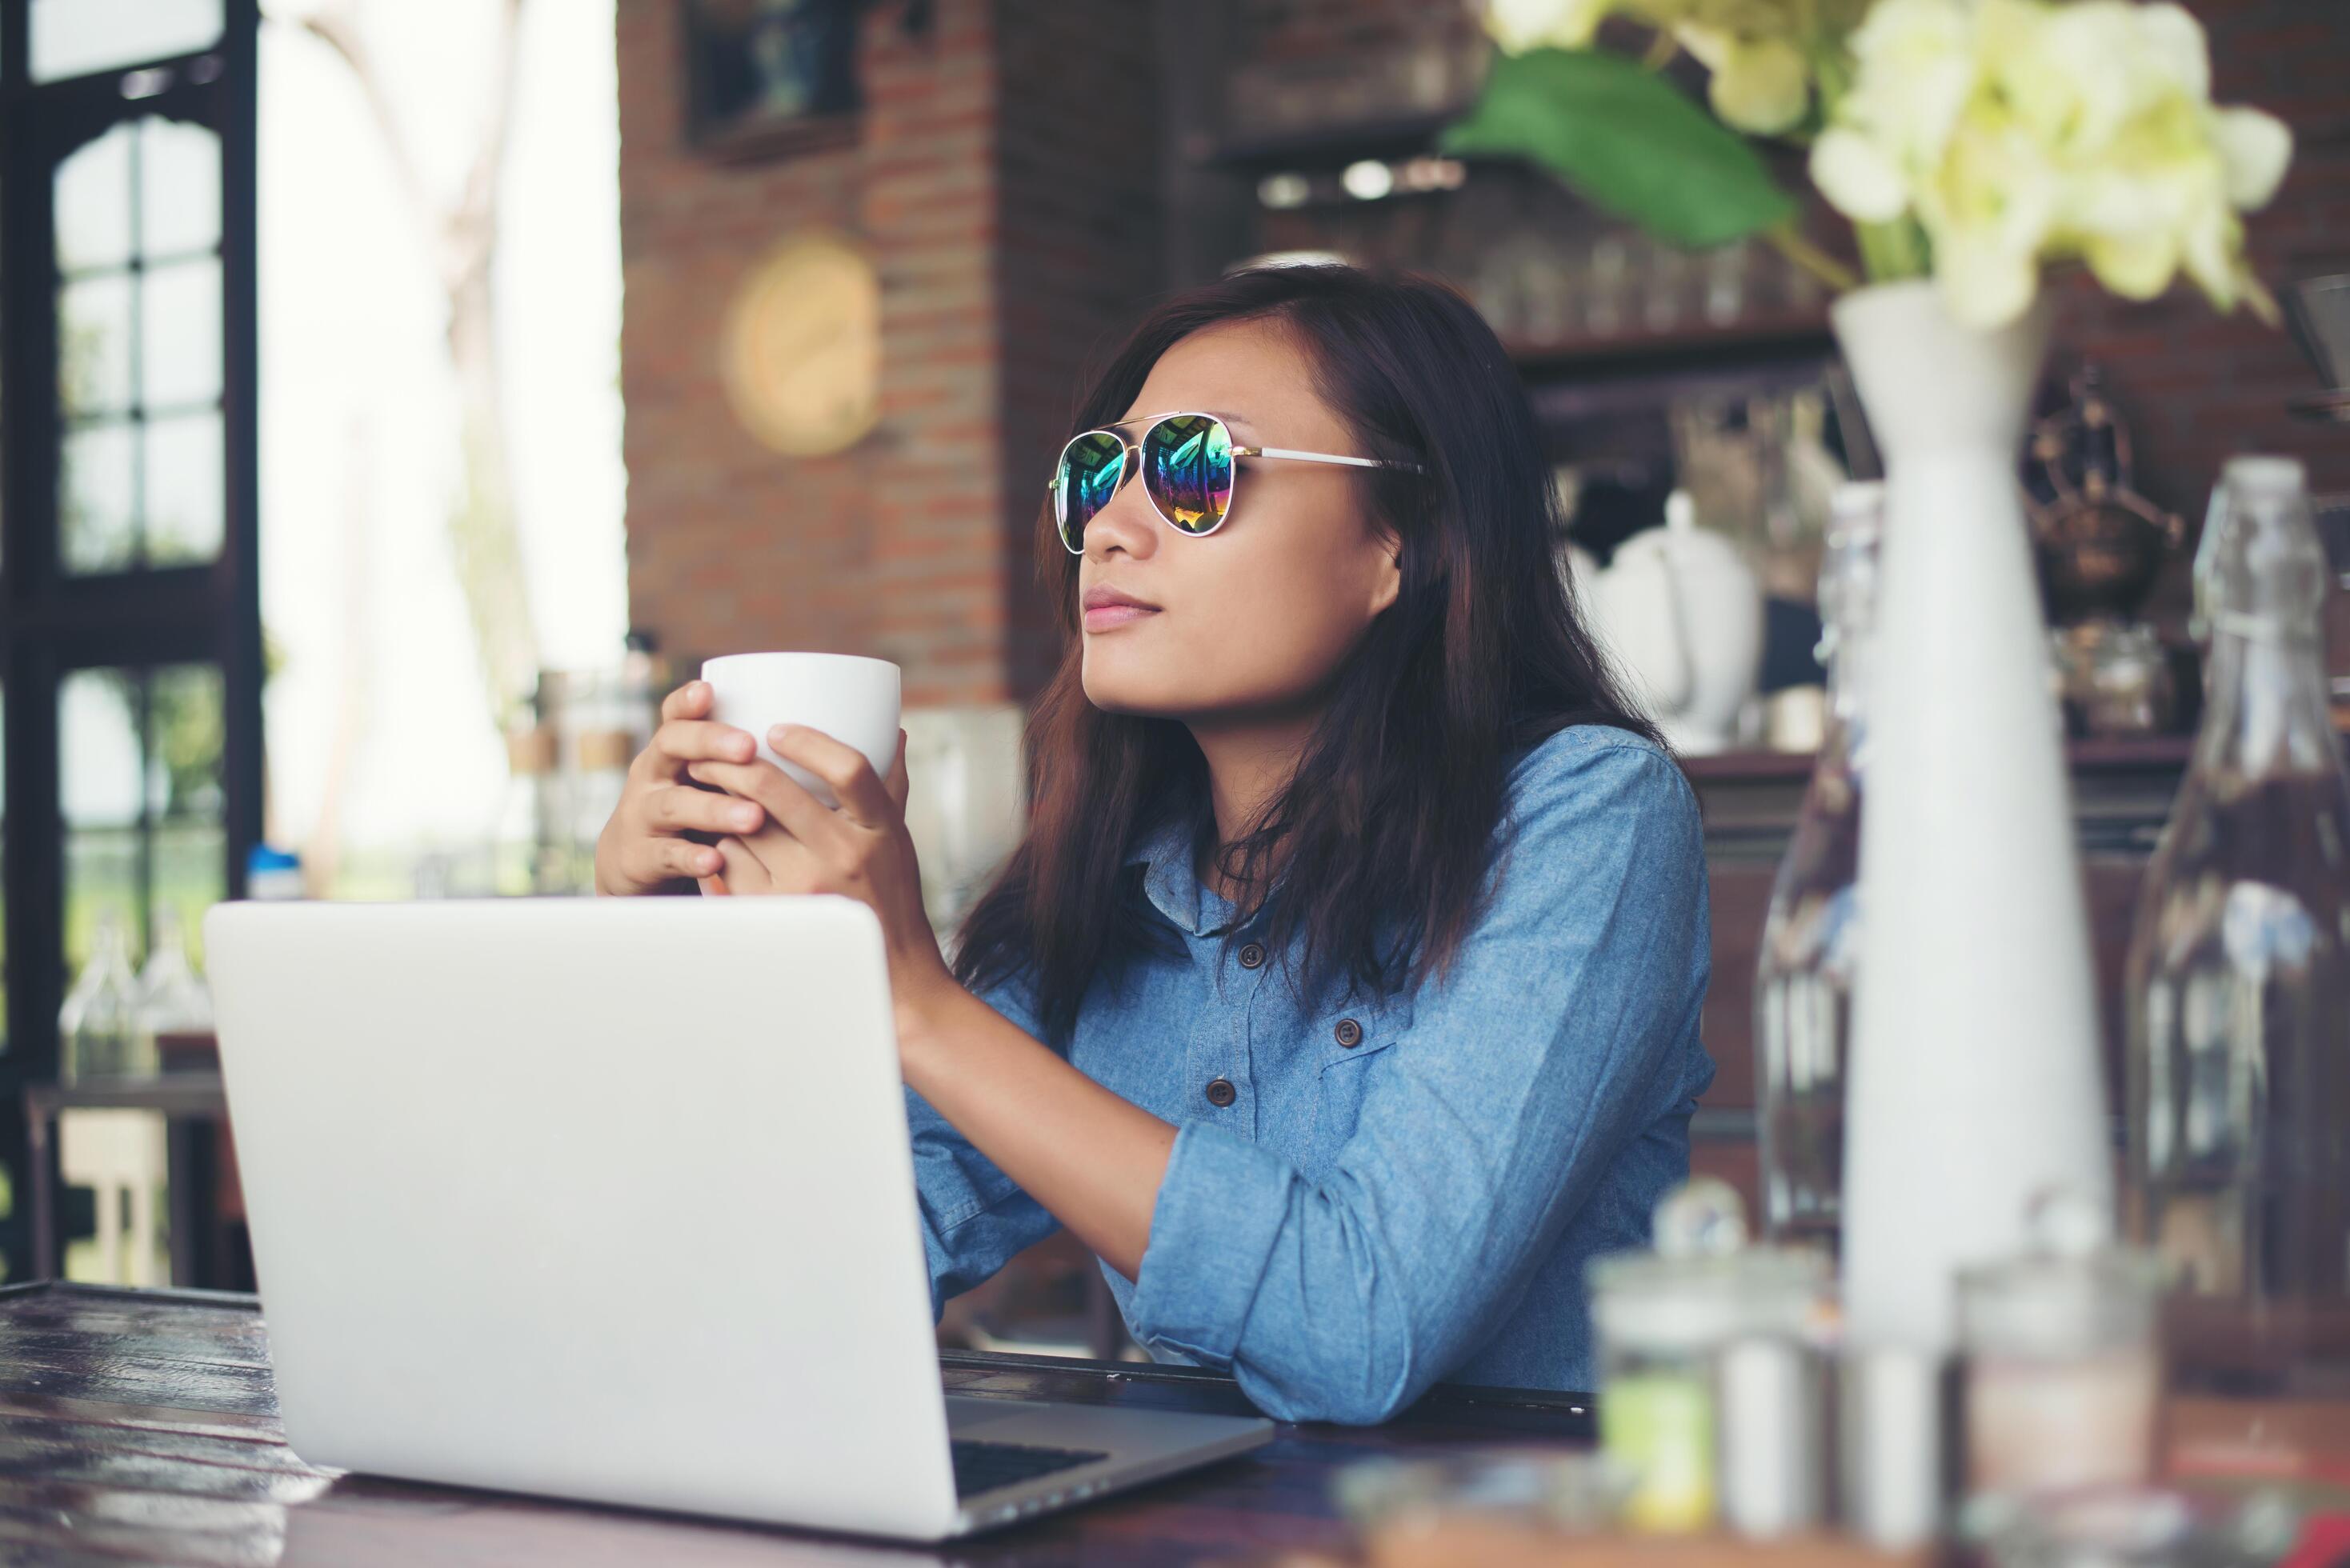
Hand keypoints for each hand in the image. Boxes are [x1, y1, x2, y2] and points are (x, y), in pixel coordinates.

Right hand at [592, 680, 769, 896]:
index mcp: (671, 750)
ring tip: (754, 816)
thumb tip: (812, 737)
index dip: (687, 702)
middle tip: (748, 747)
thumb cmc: (690, 807)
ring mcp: (643, 814)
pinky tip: (716, 862)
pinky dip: (691, 858)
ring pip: (674, 804)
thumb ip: (740, 756)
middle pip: (671, 746)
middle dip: (709, 743)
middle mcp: (652, 774)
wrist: (637, 860)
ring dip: (714, 809)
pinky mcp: (643, 856)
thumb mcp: (706, 775)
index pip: (675, 716)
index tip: (708, 691)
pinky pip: (667, 855)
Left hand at [686, 723, 959, 1029]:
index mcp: (879, 829)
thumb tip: (895, 733)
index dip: (809, 741)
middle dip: (729, 763)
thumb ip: (891, 786)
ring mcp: (804, 887)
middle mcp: (842, 856)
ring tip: (704, 791)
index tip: (778, 729)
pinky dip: (718, 846)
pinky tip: (715, 839)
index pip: (848, 768)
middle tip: (709, 752)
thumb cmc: (893, 898)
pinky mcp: (773, 913)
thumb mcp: (898, 840)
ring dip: (715, 803)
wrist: (891, 976)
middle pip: (772, 790)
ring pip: (739, 826)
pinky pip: (729, 865)